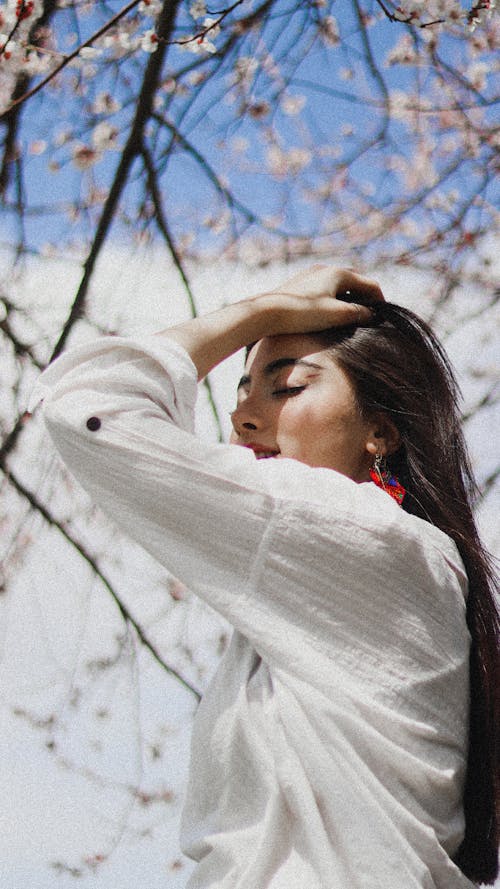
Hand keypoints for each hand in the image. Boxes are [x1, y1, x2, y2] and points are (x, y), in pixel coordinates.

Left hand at [260, 265, 384, 334]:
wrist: (266, 313)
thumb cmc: (302, 314)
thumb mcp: (336, 315)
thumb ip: (358, 313)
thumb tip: (372, 314)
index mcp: (339, 273)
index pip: (370, 285)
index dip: (380, 302)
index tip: (383, 318)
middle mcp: (326, 269)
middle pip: (355, 283)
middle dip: (365, 299)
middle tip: (370, 317)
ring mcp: (312, 276)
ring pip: (339, 286)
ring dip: (350, 300)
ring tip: (351, 318)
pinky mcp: (300, 285)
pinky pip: (325, 290)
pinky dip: (335, 300)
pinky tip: (330, 315)